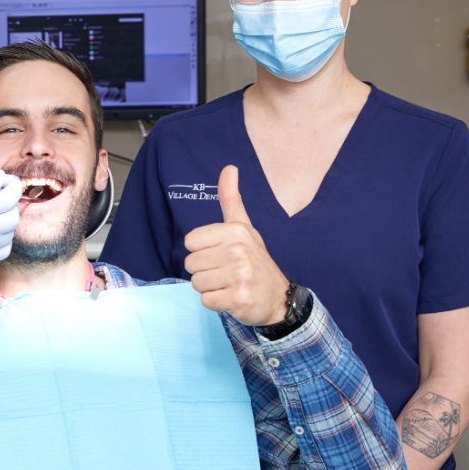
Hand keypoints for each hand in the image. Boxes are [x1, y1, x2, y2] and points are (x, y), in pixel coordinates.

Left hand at [183, 165, 289, 326]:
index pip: (190, 242)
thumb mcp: (243, 226)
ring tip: (228, 283)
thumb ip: (230, 198)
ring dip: (210, 287)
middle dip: (205, 271)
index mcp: (235, 231)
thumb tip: (229, 167)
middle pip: (190, 264)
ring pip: (197, 283)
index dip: (201, 250)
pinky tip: (231, 296)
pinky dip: (216, 302)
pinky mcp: (238, 299)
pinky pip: (206, 300)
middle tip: (226, 271)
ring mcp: (239, 275)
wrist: (278, 296)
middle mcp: (238, 251)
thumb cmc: (254, 259)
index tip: (220, 253)